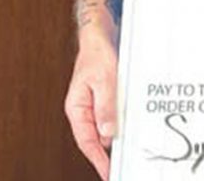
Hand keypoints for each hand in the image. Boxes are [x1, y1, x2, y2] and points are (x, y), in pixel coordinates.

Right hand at [64, 35, 117, 179]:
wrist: (100, 36)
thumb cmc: (98, 53)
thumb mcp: (105, 79)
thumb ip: (106, 105)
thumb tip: (107, 131)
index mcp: (77, 106)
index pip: (86, 139)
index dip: (97, 158)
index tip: (106, 171)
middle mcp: (83, 108)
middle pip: (93, 138)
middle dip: (104, 155)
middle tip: (115, 169)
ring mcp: (93, 104)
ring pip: (103, 128)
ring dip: (112, 141)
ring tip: (123, 155)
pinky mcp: (104, 98)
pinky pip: (109, 116)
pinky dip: (117, 125)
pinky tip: (126, 132)